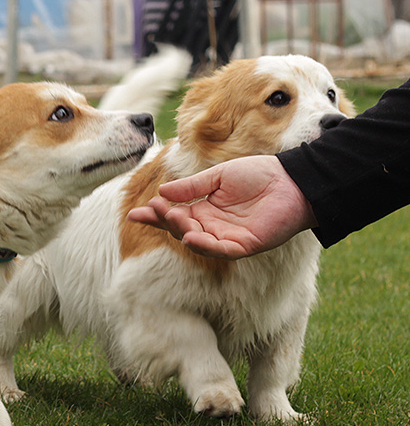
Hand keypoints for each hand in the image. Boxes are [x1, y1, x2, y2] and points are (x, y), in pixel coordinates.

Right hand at [127, 155, 316, 258]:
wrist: (292, 180)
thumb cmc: (259, 174)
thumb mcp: (219, 176)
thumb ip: (192, 187)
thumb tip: (162, 191)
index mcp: (204, 209)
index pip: (173, 215)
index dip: (155, 216)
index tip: (134, 214)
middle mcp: (212, 226)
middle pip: (181, 229)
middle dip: (166, 220)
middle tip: (157, 208)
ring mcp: (227, 238)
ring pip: (198, 241)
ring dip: (183, 231)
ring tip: (173, 218)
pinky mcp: (245, 245)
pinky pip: (221, 250)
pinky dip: (206, 246)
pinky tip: (192, 237)